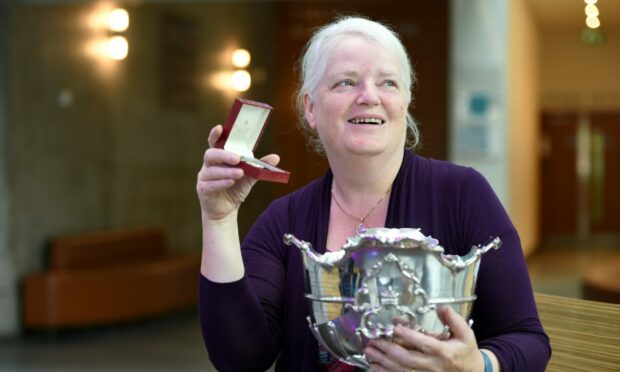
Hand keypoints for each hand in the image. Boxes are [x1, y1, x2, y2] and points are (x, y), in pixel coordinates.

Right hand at [196, 125, 279, 220]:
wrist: (226, 210)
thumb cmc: (235, 188)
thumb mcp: (249, 177)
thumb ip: (259, 167)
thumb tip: (276, 157)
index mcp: (219, 158)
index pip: (214, 143)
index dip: (215, 135)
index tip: (220, 128)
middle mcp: (209, 165)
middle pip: (211, 154)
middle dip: (224, 155)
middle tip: (237, 159)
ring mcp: (204, 177)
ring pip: (211, 170)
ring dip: (226, 171)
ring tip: (240, 173)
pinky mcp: (203, 189)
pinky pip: (210, 184)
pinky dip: (221, 183)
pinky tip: (231, 183)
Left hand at [364, 307, 484, 371]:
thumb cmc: (465, 352)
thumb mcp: (465, 334)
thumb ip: (453, 320)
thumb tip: (441, 307)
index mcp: (445, 352)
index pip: (425, 344)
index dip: (410, 337)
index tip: (396, 327)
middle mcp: (434, 366)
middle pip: (409, 360)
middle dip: (389, 350)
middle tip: (374, 341)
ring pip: (402, 371)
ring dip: (384, 362)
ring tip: (369, 352)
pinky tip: (375, 366)